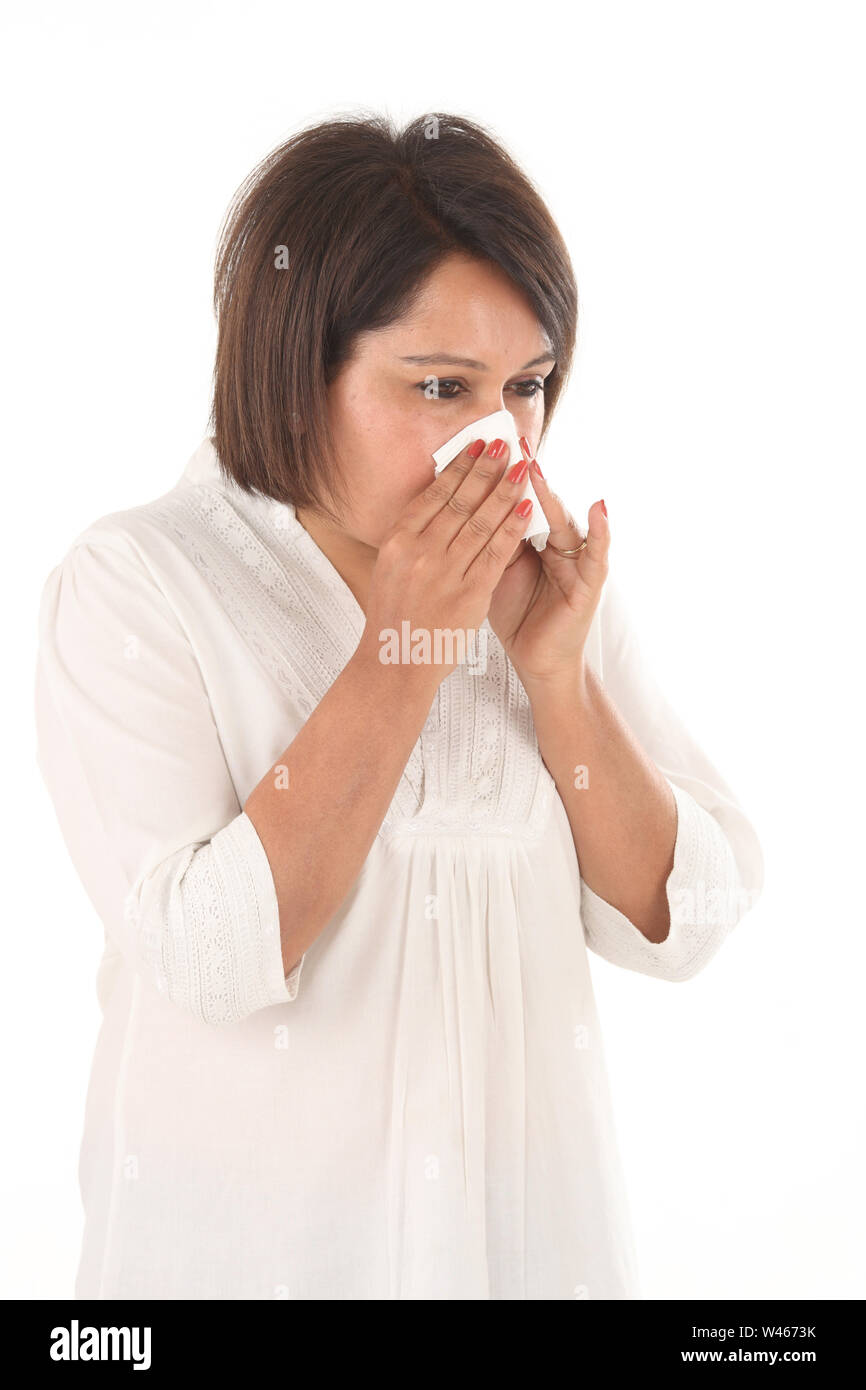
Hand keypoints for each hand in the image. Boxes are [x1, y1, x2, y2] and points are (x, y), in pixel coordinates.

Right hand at [357, 435, 535, 686]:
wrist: (396, 664)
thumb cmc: (393, 618)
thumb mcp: (390, 570)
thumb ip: (411, 539)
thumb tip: (433, 504)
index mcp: (397, 542)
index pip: (433, 495)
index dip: (458, 467)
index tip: (476, 446)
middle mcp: (419, 552)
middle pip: (459, 501)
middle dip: (485, 469)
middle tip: (504, 444)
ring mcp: (445, 572)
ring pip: (481, 521)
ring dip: (504, 490)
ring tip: (521, 467)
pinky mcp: (470, 593)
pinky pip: (496, 552)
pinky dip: (512, 527)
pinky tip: (525, 507)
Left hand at [487, 440, 609, 686]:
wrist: (538, 661)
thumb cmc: (516, 615)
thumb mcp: (492, 573)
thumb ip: (483, 541)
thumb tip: (455, 507)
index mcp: (528, 541)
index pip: (514, 503)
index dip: (500, 479)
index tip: (482, 447)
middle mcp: (555, 546)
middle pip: (538, 505)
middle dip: (522, 476)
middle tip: (510, 444)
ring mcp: (576, 563)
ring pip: (565, 522)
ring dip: (552, 495)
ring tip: (538, 468)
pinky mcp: (592, 584)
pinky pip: (598, 554)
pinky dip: (601, 531)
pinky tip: (600, 507)